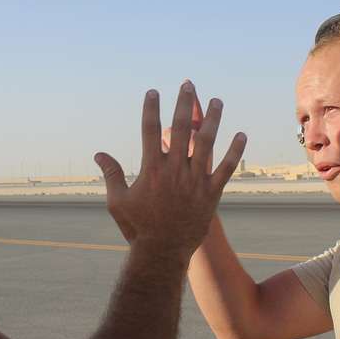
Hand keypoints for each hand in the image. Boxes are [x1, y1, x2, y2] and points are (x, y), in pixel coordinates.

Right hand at [94, 81, 245, 261]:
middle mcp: (174, 171)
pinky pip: (226, 169)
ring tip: (217, 100)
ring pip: (207, 143)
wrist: (162, 253)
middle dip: (184, 104)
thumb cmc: (137, 228)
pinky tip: (241, 134)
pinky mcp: (211, 194)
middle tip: (187, 85)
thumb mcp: (118, 201)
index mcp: (151, 169)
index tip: (153, 92)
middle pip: (180, 129)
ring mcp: (194, 181)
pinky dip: (235, 151)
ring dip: (212, 119)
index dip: (151, 109)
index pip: (149, 131)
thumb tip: (99, 154)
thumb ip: (111, 174)